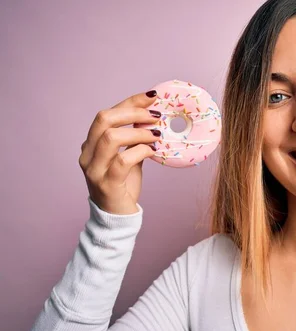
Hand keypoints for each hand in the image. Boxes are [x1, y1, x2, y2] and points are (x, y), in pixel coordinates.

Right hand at [79, 90, 162, 214]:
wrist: (117, 217)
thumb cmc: (123, 185)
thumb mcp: (128, 157)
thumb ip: (134, 139)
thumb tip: (153, 118)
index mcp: (91, 144)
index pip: (107, 114)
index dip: (130, 102)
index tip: (152, 96)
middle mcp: (87, 154)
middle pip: (104, 119)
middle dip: (133, 113)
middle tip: (156, 116)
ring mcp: (94, 169)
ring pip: (111, 137)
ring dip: (139, 132)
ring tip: (157, 134)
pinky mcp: (106, 184)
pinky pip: (122, 160)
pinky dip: (140, 151)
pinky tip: (152, 152)